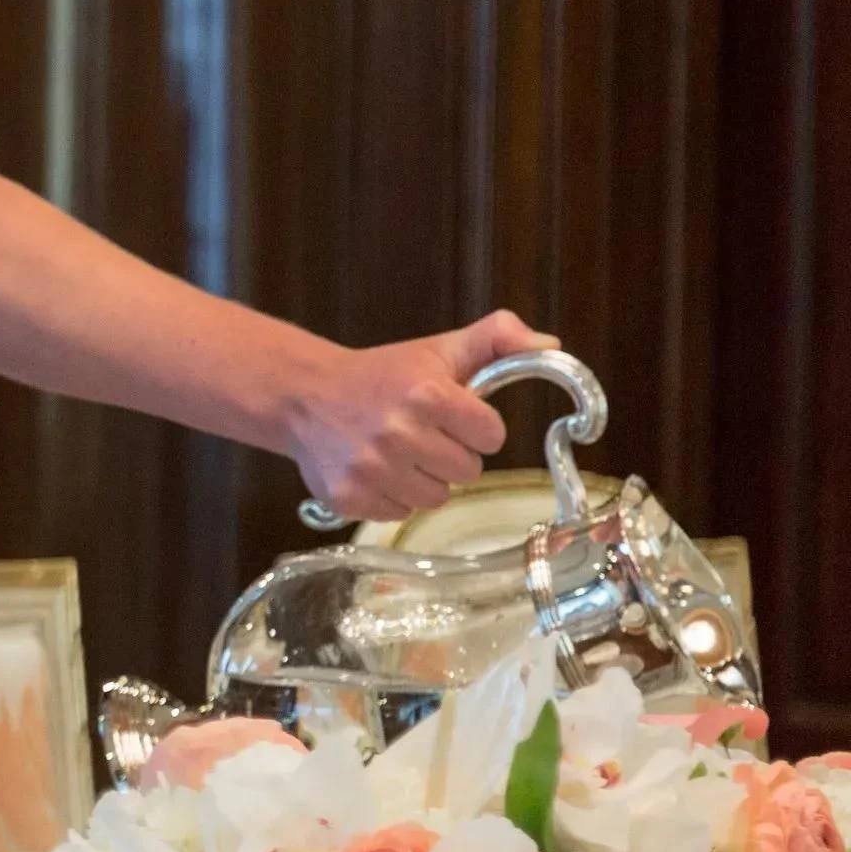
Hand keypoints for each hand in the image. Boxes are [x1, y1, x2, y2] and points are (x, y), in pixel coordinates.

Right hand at [288, 310, 553, 521]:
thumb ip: (498, 338)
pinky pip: (399, 512)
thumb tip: (549, 344)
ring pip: (435, 497)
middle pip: (467, 471)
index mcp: (427, 395)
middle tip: (422, 435)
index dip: (476, 426)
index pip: (492, 436)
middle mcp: (397, 433)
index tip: (451, 415)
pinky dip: (392, 496)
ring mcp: (370, 469)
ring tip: (398, 454)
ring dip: (424, 479)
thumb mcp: (438, 349)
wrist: (302, 395)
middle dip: (450, 453)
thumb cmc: (380, 375)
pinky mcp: (348, 496)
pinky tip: (375, 470)